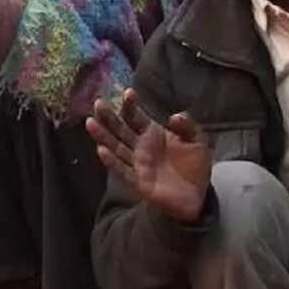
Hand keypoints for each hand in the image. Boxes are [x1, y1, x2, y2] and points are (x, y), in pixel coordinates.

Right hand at [86, 89, 211, 222]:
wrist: (196, 196)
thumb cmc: (194, 166)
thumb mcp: (197, 141)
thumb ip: (187, 126)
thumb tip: (175, 116)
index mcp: (152, 133)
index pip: (136, 117)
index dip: (130, 105)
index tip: (128, 92)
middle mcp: (140, 146)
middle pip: (120, 129)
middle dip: (109, 117)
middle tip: (98, 103)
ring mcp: (137, 164)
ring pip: (116, 147)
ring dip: (103, 136)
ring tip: (91, 123)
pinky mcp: (137, 181)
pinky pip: (122, 170)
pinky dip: (112, 161)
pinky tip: (101, 150)